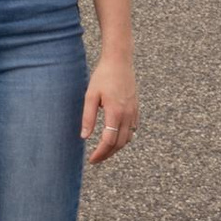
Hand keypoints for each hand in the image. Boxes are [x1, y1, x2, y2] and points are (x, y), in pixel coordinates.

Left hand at [81, 47, 139, 165]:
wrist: (119, 61)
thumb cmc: (103, 76)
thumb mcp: (91, 95)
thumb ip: (88, 117)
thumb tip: (84, 137)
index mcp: (115, 112)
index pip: (109, 141)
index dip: (100, 153)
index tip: (91, 159)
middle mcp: (127, 115)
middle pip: (120, 144)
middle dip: (107, 154)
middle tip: (96, 159)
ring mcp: (134, 112)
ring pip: (128, 138)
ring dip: (116, 148)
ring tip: (104, 151)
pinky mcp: (136, 109)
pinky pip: (133, 130)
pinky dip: (125, 138)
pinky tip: (116, 138)